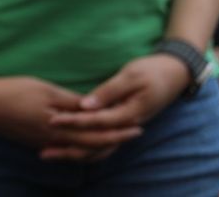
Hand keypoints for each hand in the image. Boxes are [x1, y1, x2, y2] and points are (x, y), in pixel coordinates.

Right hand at [0, 75, 141, 160]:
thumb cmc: (14, 92)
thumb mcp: (45, 90)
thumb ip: (70, 102)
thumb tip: (93, 108)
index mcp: (61, 127)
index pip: (97, 133)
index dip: (119, 131)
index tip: (137, 126)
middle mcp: (56, 140)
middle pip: (92, 146)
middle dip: (115, 140)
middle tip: (134, 134)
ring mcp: (45, 143)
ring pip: (79, 152)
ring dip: (99, 147)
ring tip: (114, 140)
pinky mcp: (35, 142)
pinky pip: (65, 150)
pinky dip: (80, 149)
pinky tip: (84, 144)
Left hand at [43, 53, 188, 159]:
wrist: (174, 75)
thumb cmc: (151, 71)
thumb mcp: (130, 77)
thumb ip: (109, 92)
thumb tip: (85, 105)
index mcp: (130, 114)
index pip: (97, 122)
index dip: (74, 121)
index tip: (52, 120)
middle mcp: (128, 125)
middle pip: (96, 138)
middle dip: (70, 141)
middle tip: (44, 142)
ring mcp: (127, 126)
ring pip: (99, 142)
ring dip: (75, 146)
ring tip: (51, 147)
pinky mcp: (123, 122)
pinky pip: (103, 136)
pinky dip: (86, 140)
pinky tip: (68, 138)